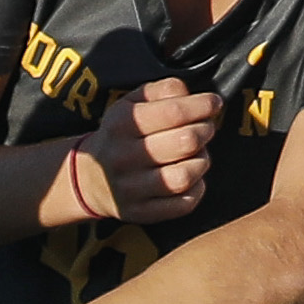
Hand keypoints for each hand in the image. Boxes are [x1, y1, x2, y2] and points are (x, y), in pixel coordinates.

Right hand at [43, 78, 218, 229]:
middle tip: (204, 128)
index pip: (174, 112)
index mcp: (120, 124)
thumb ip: (162, 91)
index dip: (203, 106)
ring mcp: (130, 188)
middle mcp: (122, 157)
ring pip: (186, 176)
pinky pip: (184, 203)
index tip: (214, 103)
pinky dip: (196, 188)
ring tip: (196, 155)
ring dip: (201, 162)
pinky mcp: (140, 212)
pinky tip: (190, 177)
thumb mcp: (131, 103)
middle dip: (205, 130)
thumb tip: (192, 96)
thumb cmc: (121, 135)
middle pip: (186, 142)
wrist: (89, 179)